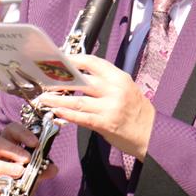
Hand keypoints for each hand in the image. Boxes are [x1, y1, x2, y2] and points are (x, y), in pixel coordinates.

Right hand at [0, 122, 57, 195]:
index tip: (36, 143)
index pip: (10, 131)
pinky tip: (5, 189)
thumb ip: (41, 170)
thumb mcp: (32, 175)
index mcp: (5, 146)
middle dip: (12, 149)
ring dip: (5, 167)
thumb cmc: (17, 182)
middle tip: (27, 159)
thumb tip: (53, 168)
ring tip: (20, 172)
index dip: (22, 133)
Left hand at [35, 54, 154, 160]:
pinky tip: (56, 112)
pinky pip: (82, 117)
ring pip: (77, 100)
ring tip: (43, 98)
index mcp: (119, 78)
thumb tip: (80, 78)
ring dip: (57, 99)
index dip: (71, 60)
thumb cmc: (138, 113)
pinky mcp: (106, 123)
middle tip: (42, 79)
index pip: (91, 62)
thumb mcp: (127, 89)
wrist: (153, 135)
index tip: (57, 60)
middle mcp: (114, 90)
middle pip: (80, 80)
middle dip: (58, 79)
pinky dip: (67, 114)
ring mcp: (110, 107)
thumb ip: (106, 83)